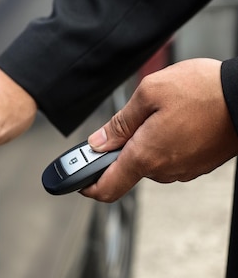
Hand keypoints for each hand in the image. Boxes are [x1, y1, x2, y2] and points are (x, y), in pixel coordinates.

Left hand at [82, 58, 237, 201]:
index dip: (86, 183)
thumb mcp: (150, 93)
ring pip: (151, 159)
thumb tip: (98, 143)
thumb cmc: (202, 90)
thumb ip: (120, 122)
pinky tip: (178, 117)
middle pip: (129, 167)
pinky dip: (166, 140)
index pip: (107, 187)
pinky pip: (171, 155)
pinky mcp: (199, 164)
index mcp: (146, 155)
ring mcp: (184, 169)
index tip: (75, 177)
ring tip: (163, 110)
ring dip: (147, 139)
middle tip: (130, 118)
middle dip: (123, 145)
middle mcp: (165, 170)